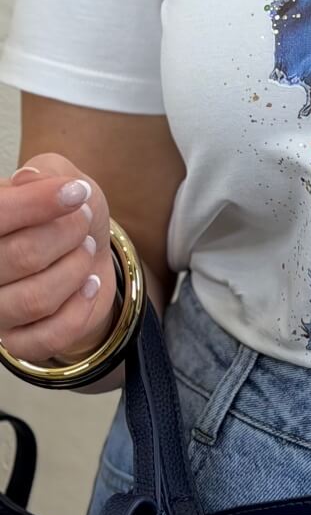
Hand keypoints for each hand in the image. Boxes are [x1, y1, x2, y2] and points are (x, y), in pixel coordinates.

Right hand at [0, 154, 118, 364]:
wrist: (85, 251)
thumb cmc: (64, 214)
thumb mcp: (60, 178)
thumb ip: (45, 172)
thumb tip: (28, 180)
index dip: (38, 204)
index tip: (77, 194)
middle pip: (22, 256)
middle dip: (68, 235)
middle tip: (83, 222)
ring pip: (37, 298)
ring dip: (76, 269)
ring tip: (85, 251)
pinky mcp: (16, 342)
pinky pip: (50, 336)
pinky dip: (81, 307)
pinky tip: (89, 285)